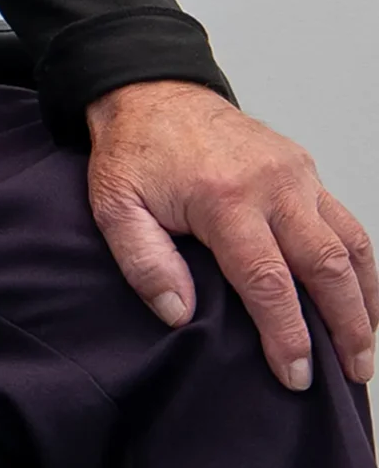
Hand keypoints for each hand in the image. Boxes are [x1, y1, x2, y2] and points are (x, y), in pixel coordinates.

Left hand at [87, 79, 376, 388]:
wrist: (151, 91)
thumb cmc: (133, 153)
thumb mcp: (114, 205)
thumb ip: (143, 261)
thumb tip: (180, 314)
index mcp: (225, 198)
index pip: (268, 281)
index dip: (286, 334)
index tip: (296, 376)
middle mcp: (272, 185)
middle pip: (327, 267)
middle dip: (346, 327)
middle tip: (352, 373)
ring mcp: (296, 174)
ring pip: (351, 245)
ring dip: (365, 300)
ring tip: (365, 346)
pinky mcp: (305, 168)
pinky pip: (346, 222)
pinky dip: (361, 264)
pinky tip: (362, 297)